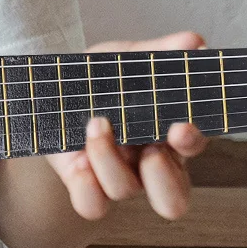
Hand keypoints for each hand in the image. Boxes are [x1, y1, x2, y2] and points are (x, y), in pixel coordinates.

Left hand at [52, 29, 208, 220]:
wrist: (52, 82)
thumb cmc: (101, 75)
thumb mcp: (127, 58)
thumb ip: (159, 53)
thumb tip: (194, 42)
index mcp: (167, 132)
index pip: (194, 144)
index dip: (193, 141)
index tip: (181, 127)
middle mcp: (147, 162)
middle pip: (173, 200)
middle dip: (165, 180)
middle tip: (151, 151)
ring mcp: (115, 175)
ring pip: (125, 190)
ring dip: (111, 159)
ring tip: (97, 124)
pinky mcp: (82, 181)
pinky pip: (91, 206)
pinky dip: (88, 190)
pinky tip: (80, 166)